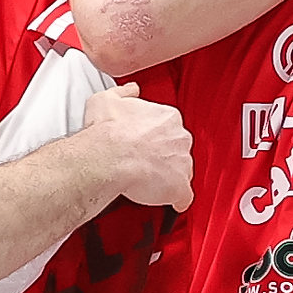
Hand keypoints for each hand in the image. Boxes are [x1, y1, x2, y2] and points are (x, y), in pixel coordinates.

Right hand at [81, 81, 192, 208]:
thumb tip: (131, 90)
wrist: (109, 155)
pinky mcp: (179, 186)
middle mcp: (180, 138)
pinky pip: (184, 196)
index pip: (169, 127)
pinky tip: (170, 202)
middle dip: (165, 156)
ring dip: (170, 176)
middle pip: (178, 148)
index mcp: (167, 117)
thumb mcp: (108, 99)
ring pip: (182, 171)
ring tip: (152, 182)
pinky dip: (178, 200)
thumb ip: (124, 93)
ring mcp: (182, 163)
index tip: (146, 143)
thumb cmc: (108, 130)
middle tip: (146, 162)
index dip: (157, 137)